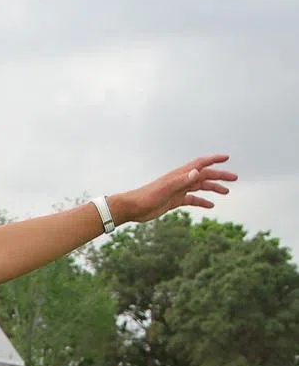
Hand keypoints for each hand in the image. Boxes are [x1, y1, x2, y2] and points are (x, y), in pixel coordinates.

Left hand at [112, 155, 237, 224]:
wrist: (131, 208)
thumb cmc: (146, 197)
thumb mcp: (166, 189)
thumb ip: (182, 181)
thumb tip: (198, 172)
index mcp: (179, 175)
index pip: (200, 163)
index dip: (213, 160)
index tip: (227, 157)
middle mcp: (180, 180)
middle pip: (203, 176)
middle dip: (219, 176)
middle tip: (235, 179)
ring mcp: (177, 190)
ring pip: (199, 187)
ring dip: (213, 188)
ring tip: (226, 192)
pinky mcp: (173, 201)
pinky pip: (191, 199)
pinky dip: (201, 201)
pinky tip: (211, 205)